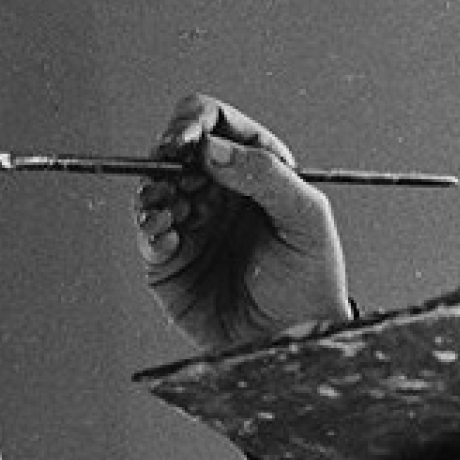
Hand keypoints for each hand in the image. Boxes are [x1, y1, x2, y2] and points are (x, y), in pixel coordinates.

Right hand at [136, 94, 351, 350]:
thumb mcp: (306, 218)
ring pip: (153, 186)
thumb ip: (266, 175)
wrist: (296, 338)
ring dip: (154, 192)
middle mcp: (218, 189)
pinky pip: (146, 232)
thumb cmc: (312, 277)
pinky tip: (168, 237)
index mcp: (254, 168)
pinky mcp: (170, 260)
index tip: (185, 139)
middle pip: (174, 150)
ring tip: (171, 214)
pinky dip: (149, 228)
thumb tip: (212, 147)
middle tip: (174, 177)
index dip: (193, 121)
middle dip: (167, 158)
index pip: (214, 122)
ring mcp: (191, 222)